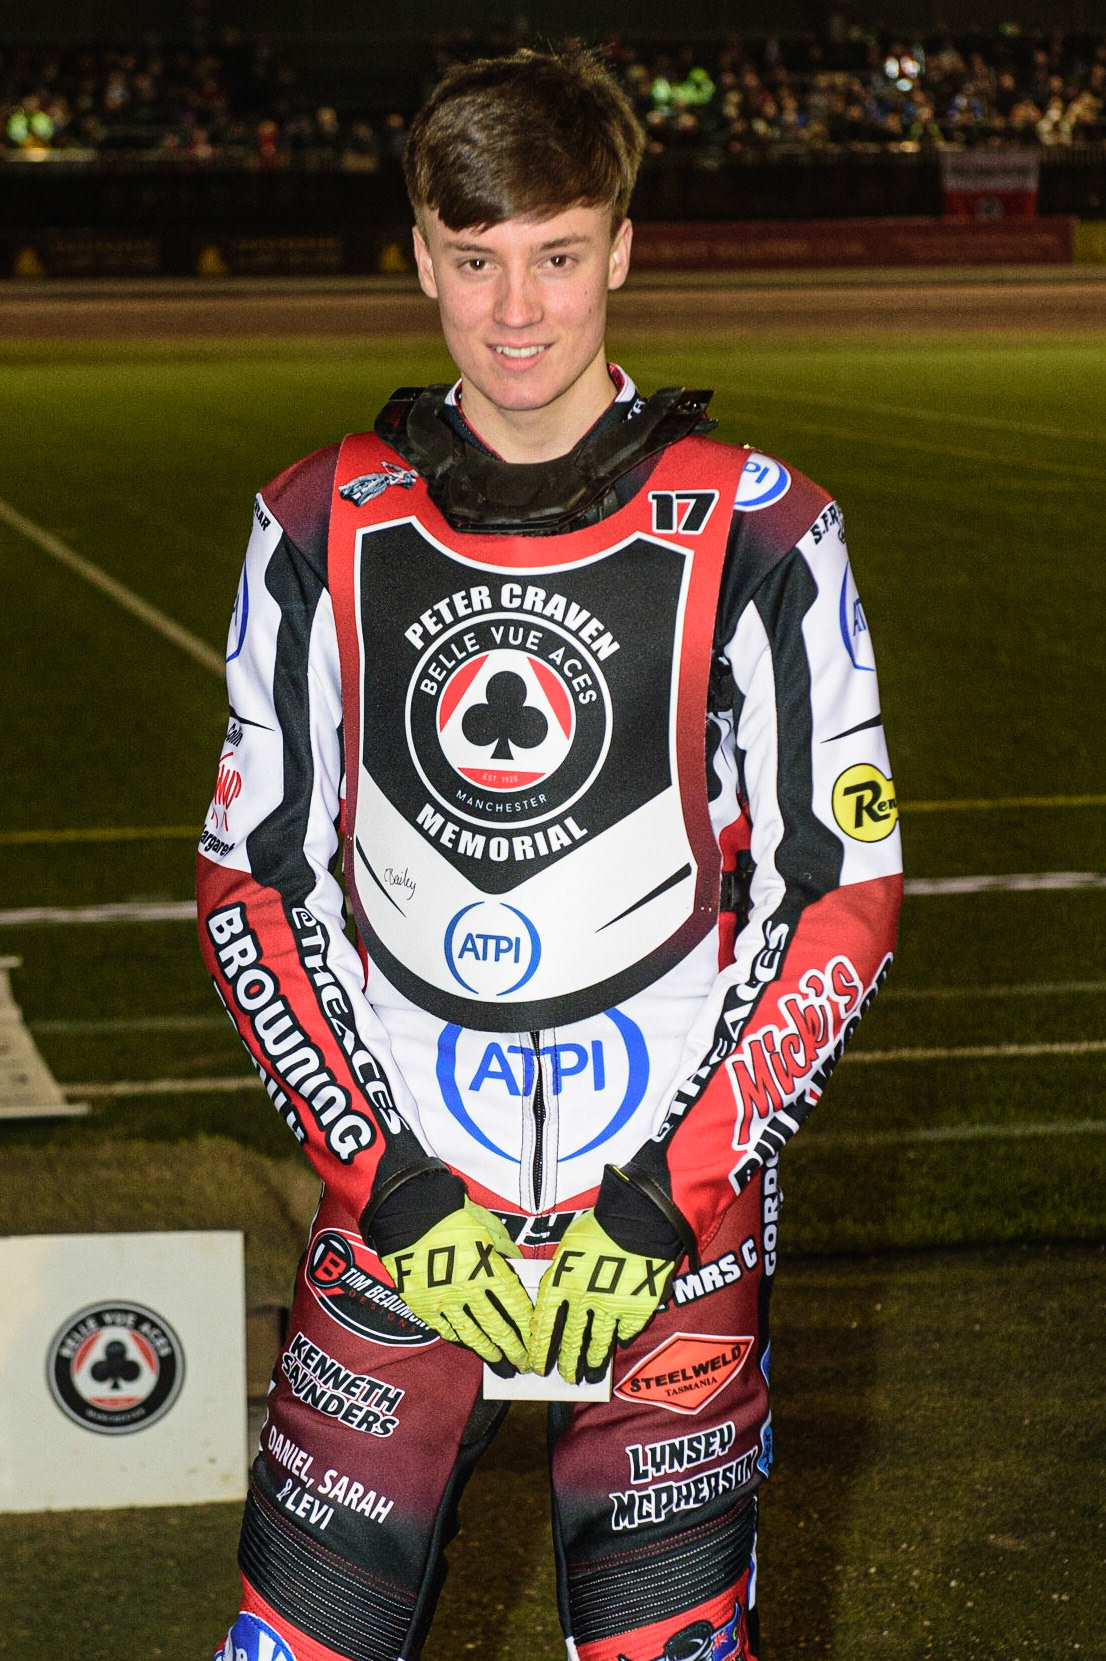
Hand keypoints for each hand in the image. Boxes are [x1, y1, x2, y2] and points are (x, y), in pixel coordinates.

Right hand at [382, 1200, 532, 1370]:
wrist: (409, 1215)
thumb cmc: (452, 1216)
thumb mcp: (487, 1225)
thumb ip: (504, 1247)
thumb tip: (516, 1259)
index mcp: (489, 1270)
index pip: (516, 1306)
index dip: (527, 1327)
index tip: (535, 1341)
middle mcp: (470, 1290)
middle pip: (497, 1327)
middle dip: (513, 1349)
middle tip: (523, 1364)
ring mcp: (445, 1300)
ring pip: (472, 1334)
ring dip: (489, 1351)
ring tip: (500, 1363)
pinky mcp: (424, 1304)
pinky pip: (445, 1328)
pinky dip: (459, 1339)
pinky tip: (468, 1345)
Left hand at [530, 1211, 676, 1384]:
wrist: (638, 1220)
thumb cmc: (599, 1226)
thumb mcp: (568, 1246)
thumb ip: (560, 1273)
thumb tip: (556, 1292)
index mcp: (561, 1284)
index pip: (544, 1325)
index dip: (540, 1349)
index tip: (537, 1366)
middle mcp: (583, 1301)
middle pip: (571, 1340)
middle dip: (566, 1363)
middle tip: (565, 1377)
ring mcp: (611, 1308)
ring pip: (598, 1343)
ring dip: (592, 1361)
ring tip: (590, 1375)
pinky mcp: (636, 1309)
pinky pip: (627, 1330)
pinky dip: (622, 1338)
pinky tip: (619, 1345)